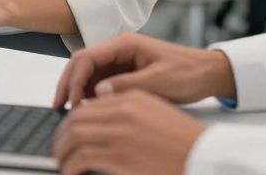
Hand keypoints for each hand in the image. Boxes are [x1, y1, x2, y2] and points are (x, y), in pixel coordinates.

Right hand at [52, 33, 235, 109]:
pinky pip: (101, 83)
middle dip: (68, 83)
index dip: (74, 79)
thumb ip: (127, 85)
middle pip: (82, 64)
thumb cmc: (188, 71)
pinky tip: (88, 109)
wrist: (208, 73)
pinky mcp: (125, 73)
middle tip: (58, 106)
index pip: (87, 57)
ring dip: (77, 90)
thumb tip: (98, 92)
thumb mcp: (159, 80)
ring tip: (70, 111)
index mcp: (125, 44)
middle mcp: (119, 50)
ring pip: (89, 74)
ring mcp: (121, 61)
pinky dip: (91, 95)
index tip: (71, 101)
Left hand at [53, 90, 204, 174]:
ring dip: (63, 150)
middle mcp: (123, 111)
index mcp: (132, 98)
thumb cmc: (186, 141)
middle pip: (78, 117)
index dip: (74, 117)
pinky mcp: (119, 155)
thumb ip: (131, 111)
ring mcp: (120, 132)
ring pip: (74, 136)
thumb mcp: (157, 114)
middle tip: (59, 147)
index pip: (90, 102)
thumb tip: (106, 121)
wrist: (206, 156)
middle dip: (63, 134)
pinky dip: (71, 165)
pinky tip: (71, 172)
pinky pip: (82, 157)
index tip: (69, 129)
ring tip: (61, 161)